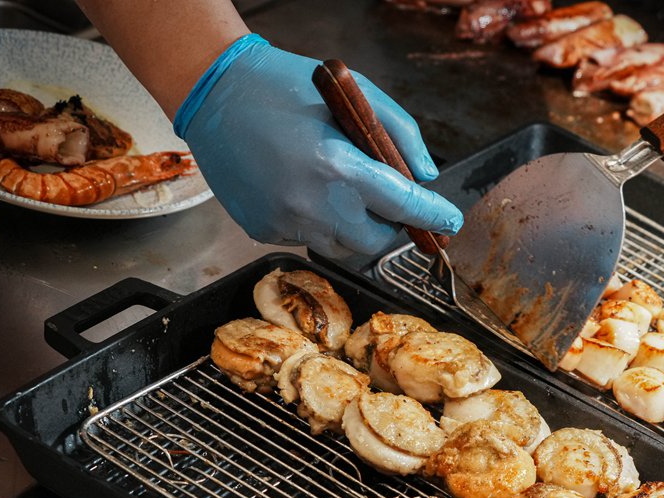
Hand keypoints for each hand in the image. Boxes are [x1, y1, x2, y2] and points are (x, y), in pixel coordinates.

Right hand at [176, 35, 461, 258]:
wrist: (213, 93)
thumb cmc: (285, 85)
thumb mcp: (353, 91)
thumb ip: (399, 133)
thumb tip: (425, 177)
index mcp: (336, 165)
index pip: (402, 205)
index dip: (432, 217)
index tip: (450, 223)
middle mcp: (310, 203)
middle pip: (374, 242)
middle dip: (389, 225)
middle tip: (385, 199)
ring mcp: (283, 222)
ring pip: (340, 247)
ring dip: (353, 227)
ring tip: (338, 189)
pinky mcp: (262, 231)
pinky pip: (306, 239)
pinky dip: (317, 222)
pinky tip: (302, 188)